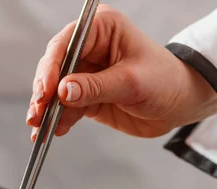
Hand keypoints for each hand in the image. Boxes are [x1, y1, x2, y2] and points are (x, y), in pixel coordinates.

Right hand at [26, 5, 216, 139]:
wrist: (179, 105)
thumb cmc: (165, 82)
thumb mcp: (131, 82)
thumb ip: (96, 87)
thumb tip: (62, 92)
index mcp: (102, 29)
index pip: (66, 44)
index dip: (51, 68)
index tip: (46, 91)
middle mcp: (90, 48)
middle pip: (54, 68)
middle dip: (44, 92)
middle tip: (37, 113)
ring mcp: (86, 73)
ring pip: (56, 91)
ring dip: (46, 110)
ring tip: (40, 128)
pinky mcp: (86, 95)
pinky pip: (66, 107)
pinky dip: (58, 120)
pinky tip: (53, 131)